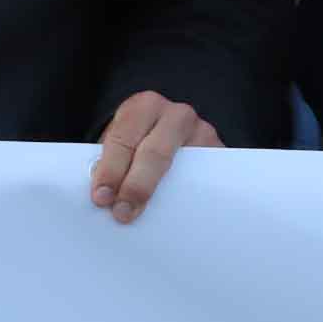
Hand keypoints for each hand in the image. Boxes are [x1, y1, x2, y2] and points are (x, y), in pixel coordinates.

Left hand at [89, 91, 219, 224]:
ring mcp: (203, 132)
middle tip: (122, 212)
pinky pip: (206, 177)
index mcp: (143, 107)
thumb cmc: (139, 144)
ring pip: (183, 166)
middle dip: (136, 186)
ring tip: (147, 214)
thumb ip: (109, 163)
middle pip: (154, 153)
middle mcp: (176, 114)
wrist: (169, 137)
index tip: (102, 198)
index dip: (110, 170)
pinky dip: (189, 196)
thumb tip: (105, 195)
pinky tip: (175, 210)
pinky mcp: (221, 153)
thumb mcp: (121, 144)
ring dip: (164, 193)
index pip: (123, 138)